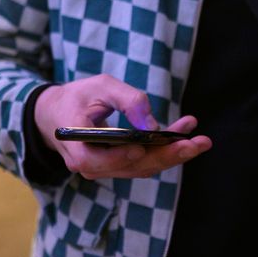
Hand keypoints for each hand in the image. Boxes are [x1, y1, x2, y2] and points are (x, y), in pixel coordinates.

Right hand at [34, 74, 210, 179]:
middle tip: (196, 143)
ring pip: (142, 167)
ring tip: (200, 139)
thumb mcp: (99, 87)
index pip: (96, 160)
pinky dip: (166, 151)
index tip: (143, 146)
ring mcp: (104, 169)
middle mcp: (90, 165)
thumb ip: (127, 100)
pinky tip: (187, 136)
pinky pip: (144, 163)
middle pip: (130, 167)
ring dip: (173, 154)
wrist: (57, 115)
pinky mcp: (117, 167)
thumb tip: (152, 124)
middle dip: (166, 156)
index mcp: (76, 146)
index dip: (120, 156)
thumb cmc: (77, 97)